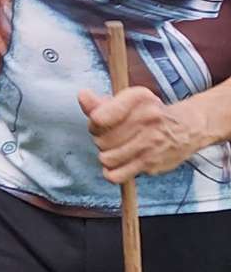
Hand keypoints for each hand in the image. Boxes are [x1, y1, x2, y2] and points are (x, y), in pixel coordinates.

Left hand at [77, 83, 205, 182]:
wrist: (189, 127)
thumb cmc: (153, 112)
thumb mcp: (131, 100)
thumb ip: (103, 102)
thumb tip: (82, 96)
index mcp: (139, 100)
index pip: (98, 118)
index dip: (94, 122)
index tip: (100, 121)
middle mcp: (146, 121)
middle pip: (100, 140)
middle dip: (100, 139)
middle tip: (110, 136)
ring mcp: (150, 145)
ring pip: (107, 158)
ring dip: (106, 155)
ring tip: (115, 149)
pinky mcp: (151, 165)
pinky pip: (117, 175)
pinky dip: (111, 172)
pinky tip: (118, 163)